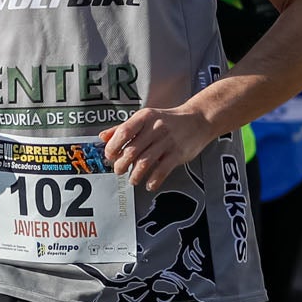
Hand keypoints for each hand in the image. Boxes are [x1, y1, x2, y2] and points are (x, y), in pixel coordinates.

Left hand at [102, 102, 216, 193]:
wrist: (199, 119)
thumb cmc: (168, 120)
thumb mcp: (146, 118)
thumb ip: (123, 128)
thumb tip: (102, 137)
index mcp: (145, 117)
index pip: (123, 132)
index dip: (113, 147)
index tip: (110, 156)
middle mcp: (155, 128)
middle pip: (132, 150)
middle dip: (121, 164)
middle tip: (119, 170)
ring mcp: (168, 141)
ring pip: (145, 163)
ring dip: (135, 175)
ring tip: (133, 179)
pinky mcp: (178, 154)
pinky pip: (161, 171)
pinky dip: (153, 180)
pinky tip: (149, 184)